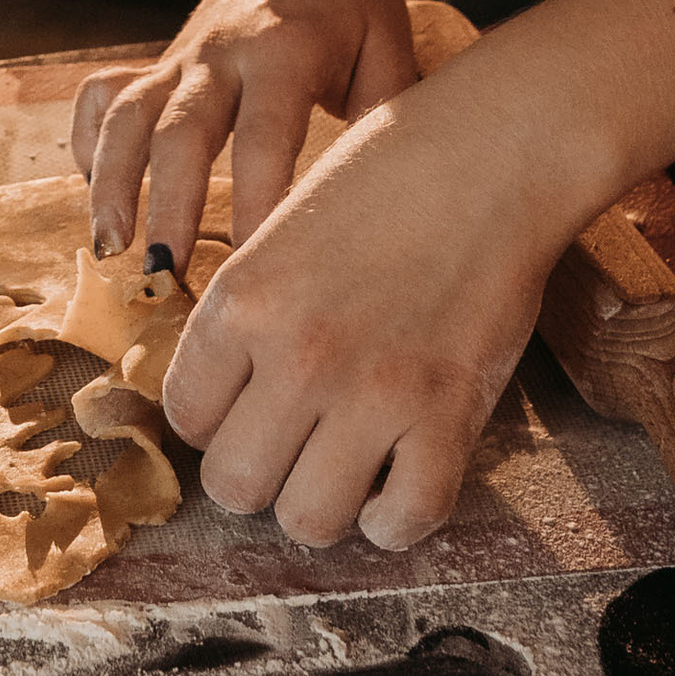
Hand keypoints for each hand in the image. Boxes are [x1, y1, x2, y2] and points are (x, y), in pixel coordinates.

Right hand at [74, 0, 417, 268]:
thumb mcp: (388, 42)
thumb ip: (389, 110)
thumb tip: (388, 193)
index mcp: (286, 52)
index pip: (266, 136)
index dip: (258, 201)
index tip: (258, 265)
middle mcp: (222, 55)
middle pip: (180, 133)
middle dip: (168, 205)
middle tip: (165, 274)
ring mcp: (180, 59)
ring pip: (128, 118)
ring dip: (112, 184)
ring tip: (110, 250)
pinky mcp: (154, 63)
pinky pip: (103, 100)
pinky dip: (88, 144)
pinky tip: (92, 194)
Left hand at [161, 81, 562, 545]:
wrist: (490, 154)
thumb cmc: (383, 178)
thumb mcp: (279, 231)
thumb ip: (246, 314)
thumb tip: (216, 397)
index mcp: (242, 299)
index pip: (184, 418)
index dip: (215, 420)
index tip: (246, 405)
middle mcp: (297, 353)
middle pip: (234, 486)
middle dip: (257, 476)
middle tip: (290, 446)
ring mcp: (374, 391)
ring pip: (308, 521)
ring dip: (321, 505)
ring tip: (342, 468)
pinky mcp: (449, 414)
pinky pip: (404, 520)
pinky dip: (396, 520)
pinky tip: (398, 481)